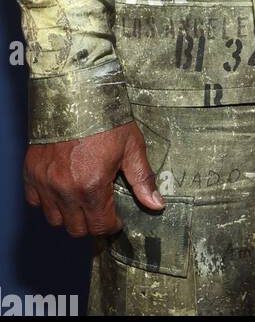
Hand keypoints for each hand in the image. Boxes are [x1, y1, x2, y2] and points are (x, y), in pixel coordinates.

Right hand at [23, 120, 163, 237]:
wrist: (76, 93)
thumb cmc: (106, 117)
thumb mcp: (132, 146)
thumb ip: (142, 179)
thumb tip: (156, 204)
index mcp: (92, 185)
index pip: (100, 226)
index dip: (111, 225)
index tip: (116, 219)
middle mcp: (65, 189)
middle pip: (76, 228)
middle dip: (92, 223)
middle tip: (100, 208)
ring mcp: (45, 182)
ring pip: (54, 219)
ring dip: (69, 214)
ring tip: (82, 198)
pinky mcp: (31, 172)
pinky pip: (35, 201)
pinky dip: (47, 201)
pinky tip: (62, 188)